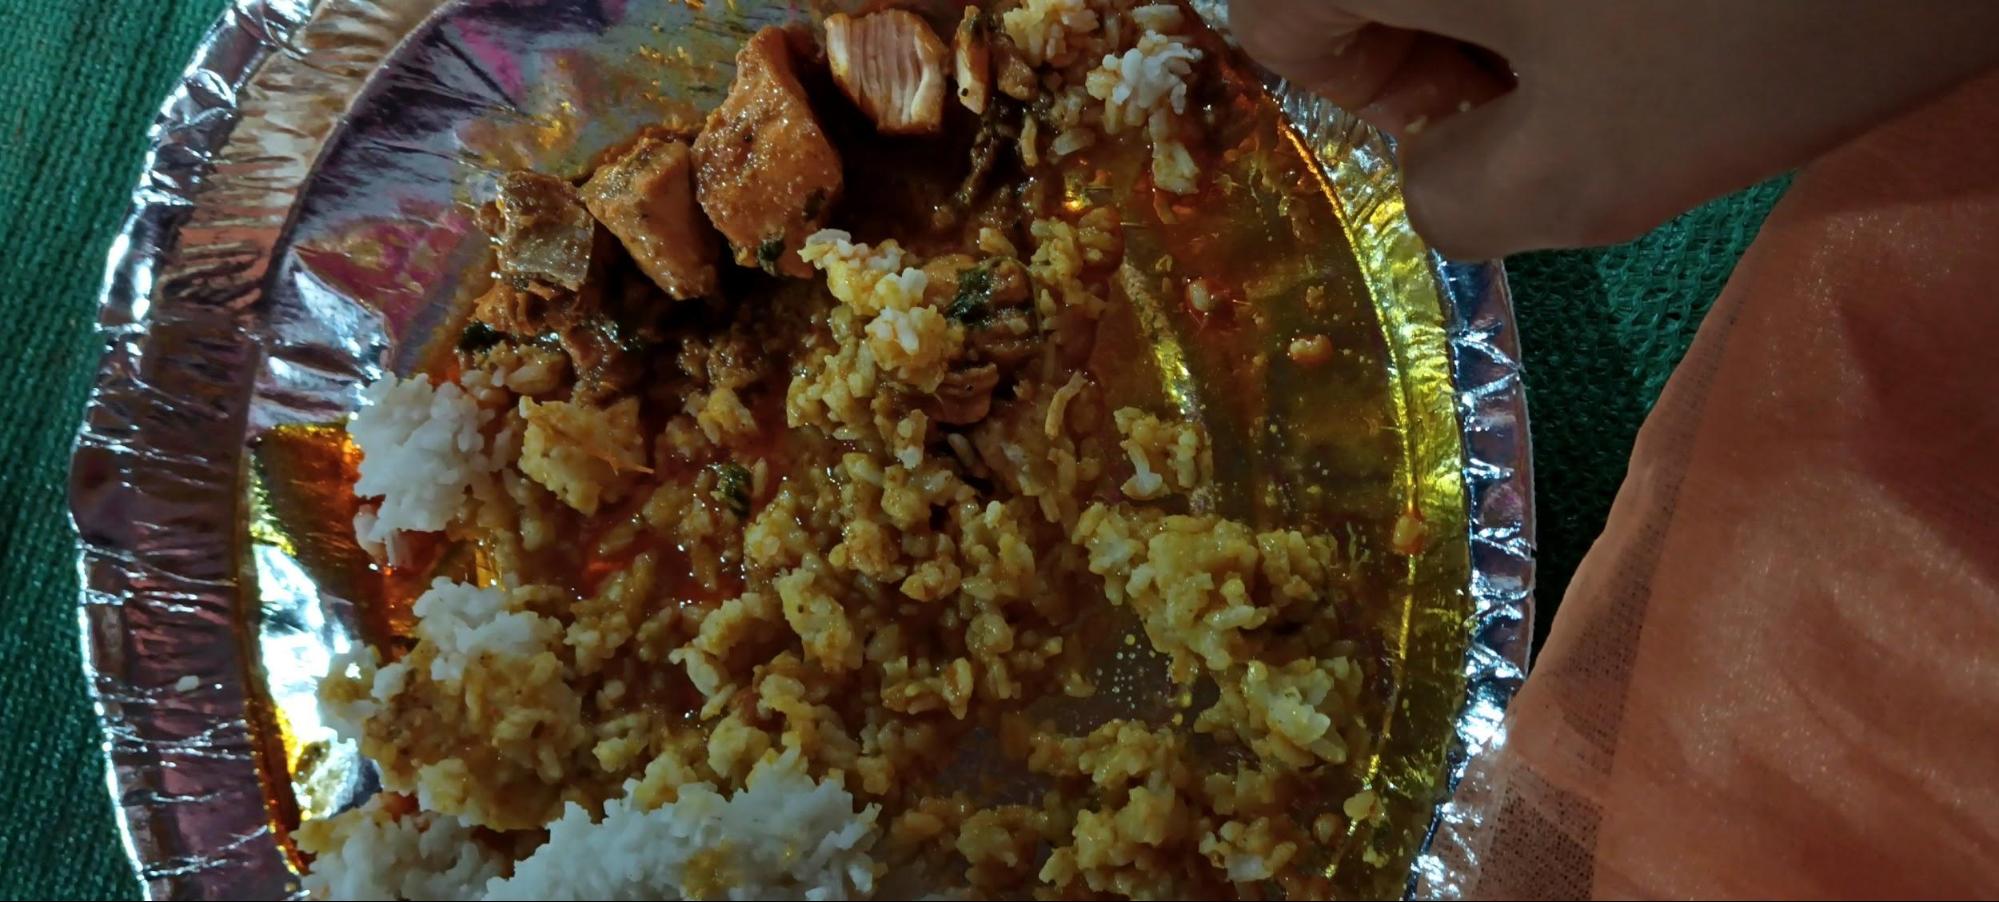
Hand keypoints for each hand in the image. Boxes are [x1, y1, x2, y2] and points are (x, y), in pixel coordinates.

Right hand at [1230, 0, 1998, 258]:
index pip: (1273, 18)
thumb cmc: (1749, 21)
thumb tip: (1431, 183)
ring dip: (1526, 7)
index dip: (1363, 95)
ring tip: (1643, 34)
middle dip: (1447, 45)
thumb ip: (1452, 207)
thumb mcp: (1588, 170)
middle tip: (1569, 89)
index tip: (1479, 124)